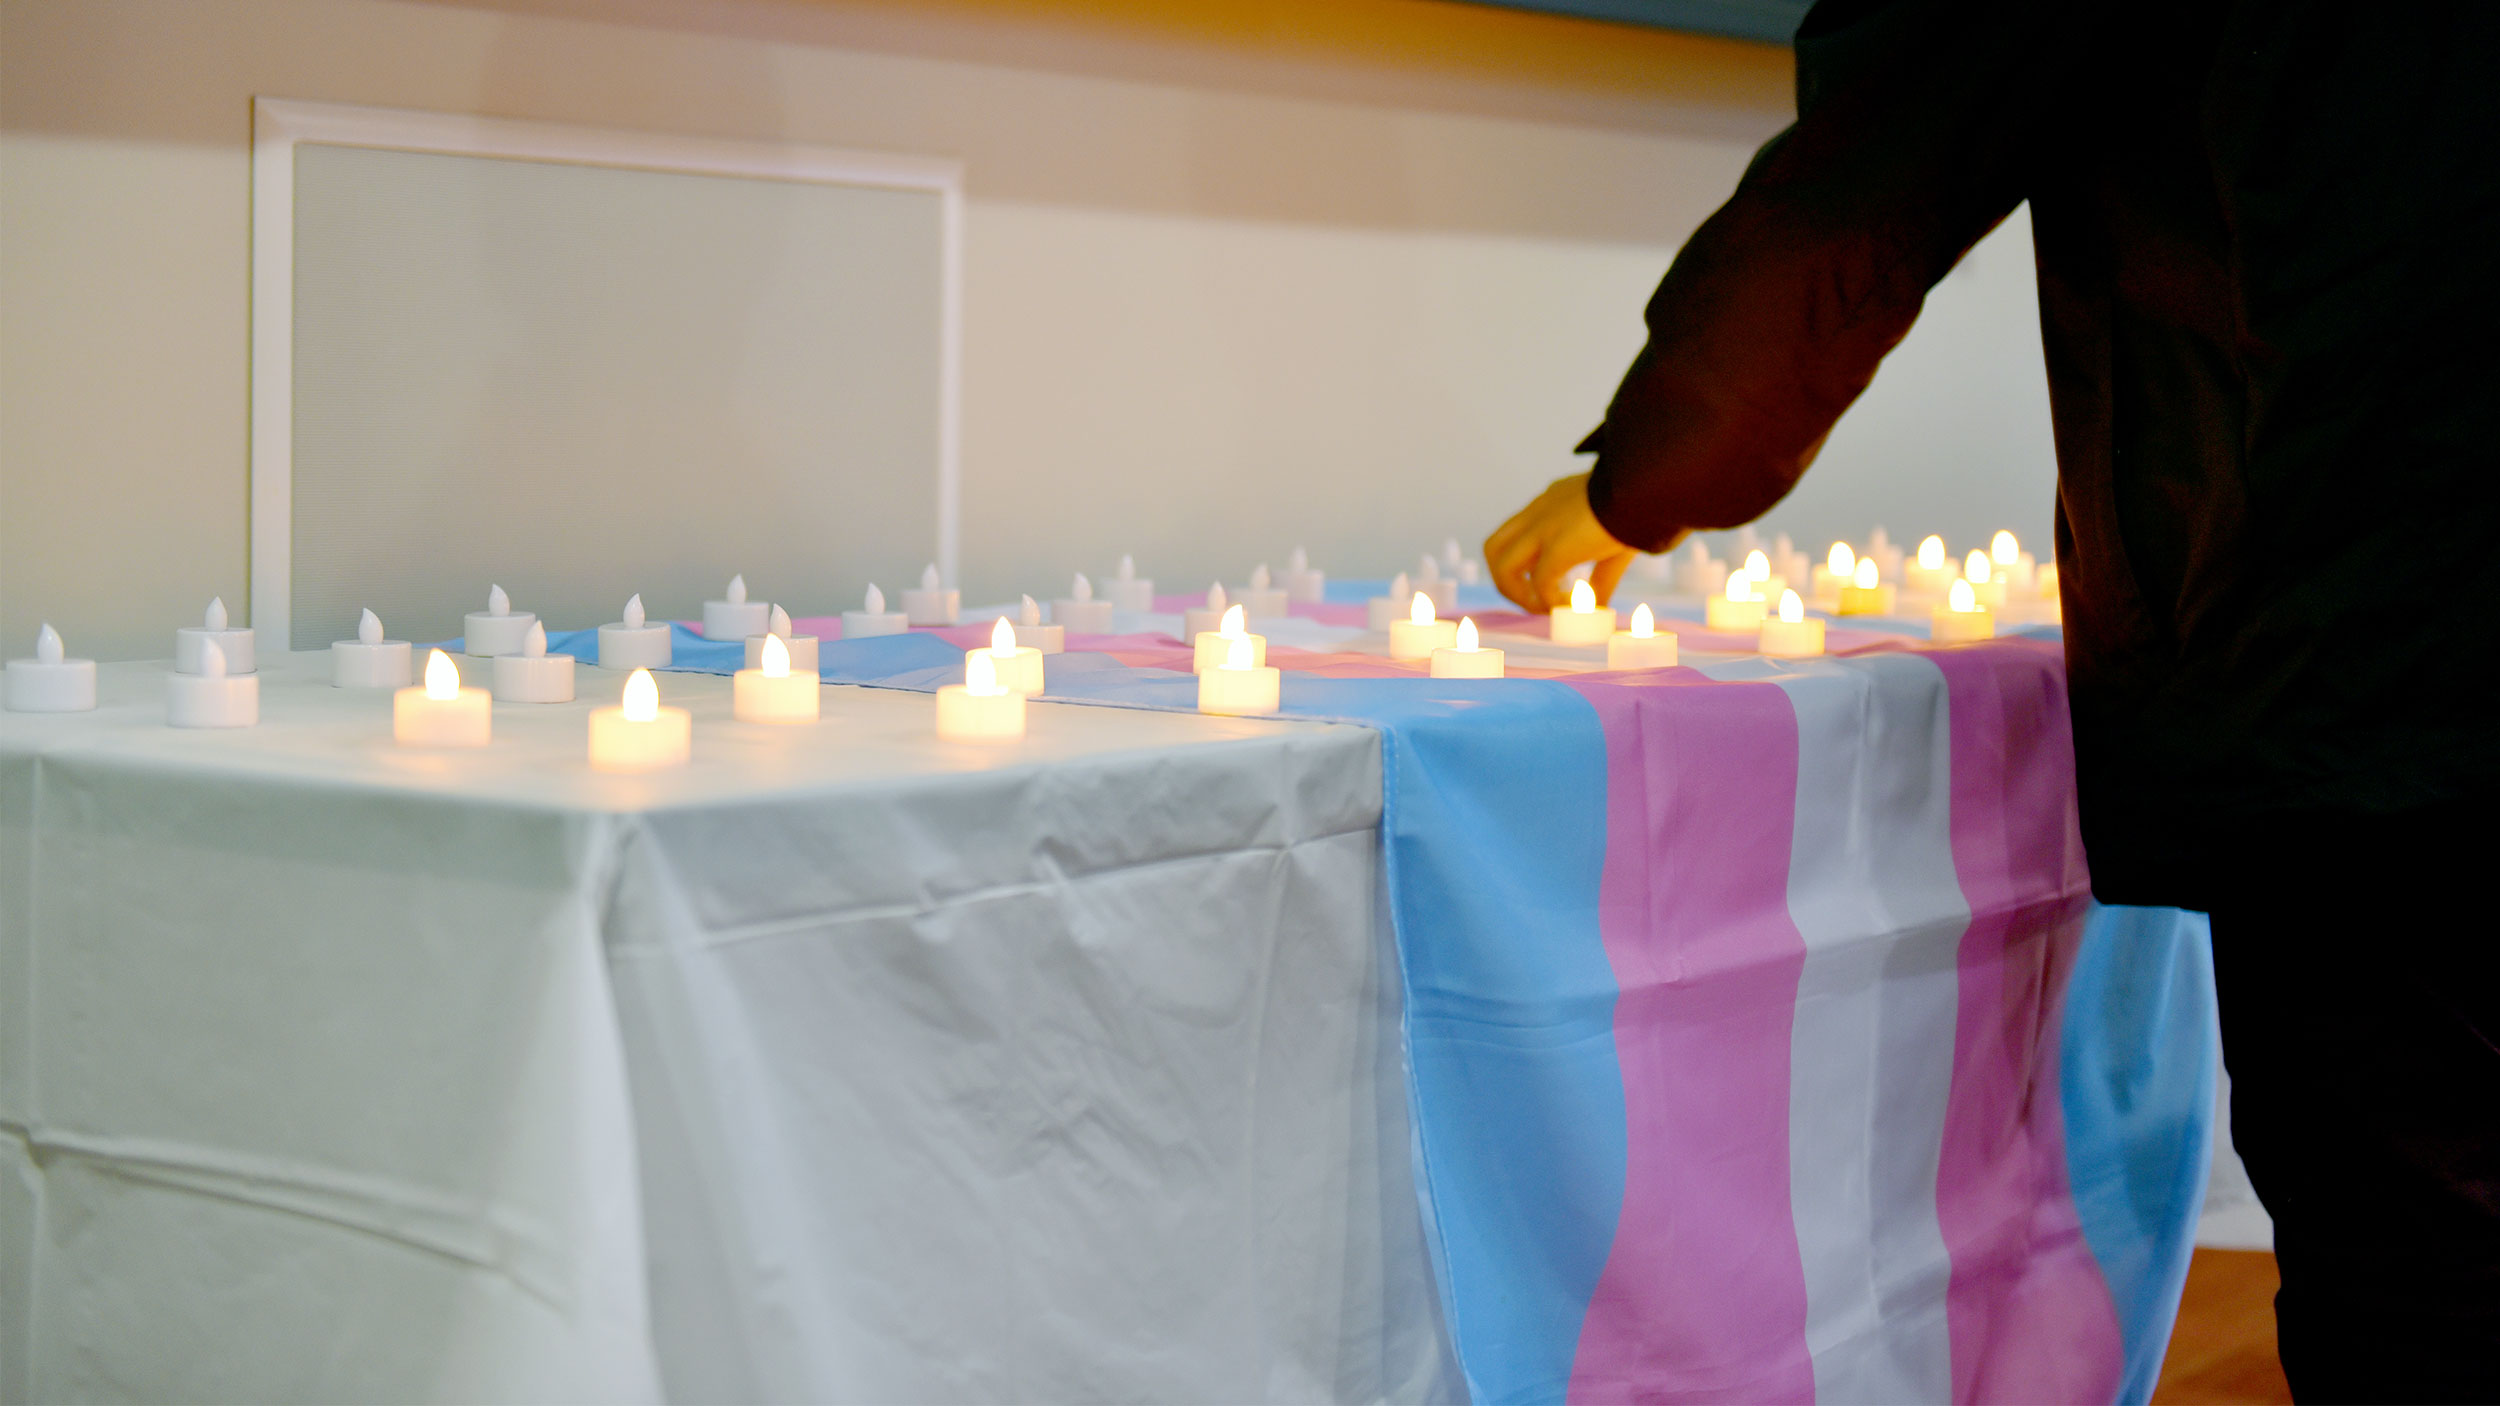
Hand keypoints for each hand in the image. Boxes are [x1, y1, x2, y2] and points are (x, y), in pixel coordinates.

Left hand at [1484, 472, 1643, 612]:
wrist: (1652, 486)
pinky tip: (1570, 605)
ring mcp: (1545, 526)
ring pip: (1502, 565)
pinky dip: (1549, 600)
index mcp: (1552, 501)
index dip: (1523, 564)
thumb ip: (1601, 576)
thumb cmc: (1643, 507)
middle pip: (1494, 548)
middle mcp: (1540, 510)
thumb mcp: (1614, 541)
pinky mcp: (1558, 544)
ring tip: (1548, 608)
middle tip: (1535, 601)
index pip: (1518, 532)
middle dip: (1507, 582)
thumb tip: (1598, 609)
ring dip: (1519, 595)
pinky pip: (1540, 582)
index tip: (1546, 584)